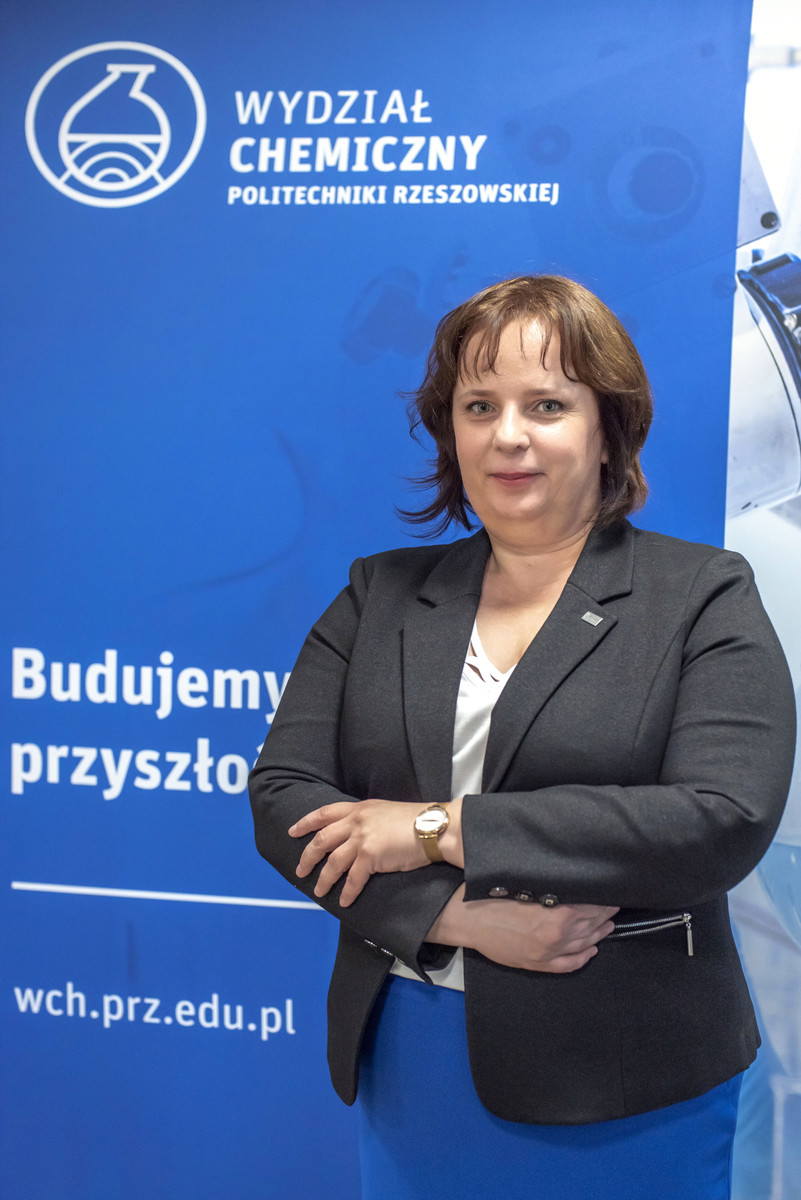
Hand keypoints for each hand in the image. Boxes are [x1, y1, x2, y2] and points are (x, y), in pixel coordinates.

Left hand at [289, 799, 428, 906]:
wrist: (433, 828)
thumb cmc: (414, 821)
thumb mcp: (384, 811)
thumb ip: (367, 820)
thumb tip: (356, 833)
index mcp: (358, 808)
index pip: (324, 813)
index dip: (306, 823)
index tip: (292, 831)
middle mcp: (356, 821)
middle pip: (322, 840)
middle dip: (308, 857)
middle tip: (300, 870)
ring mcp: (362, 839)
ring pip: (333, 862)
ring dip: (324, 879)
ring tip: (318, 891)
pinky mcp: (371, 857)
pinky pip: (353, 879)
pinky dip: (347, 892)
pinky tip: (344, 901)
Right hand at [428, 885, 617, 972]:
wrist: (468, 918)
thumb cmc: (493, 896)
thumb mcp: (527, 885)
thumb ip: (553, 888)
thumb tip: (576, 884)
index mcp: (556, 914)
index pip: (592, 908)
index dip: (605, 900)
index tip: (613, 891)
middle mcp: (557, 936)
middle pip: (591, 926)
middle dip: (605, 915)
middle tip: (615, 905)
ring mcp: (548, 953)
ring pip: (584, 944)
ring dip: (599, 934)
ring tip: (609, 924)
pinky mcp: (538, 964)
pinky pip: (569, 964)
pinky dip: (584, 957)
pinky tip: (592, 950)